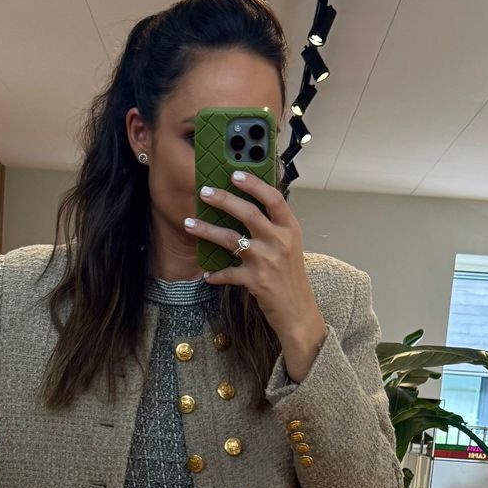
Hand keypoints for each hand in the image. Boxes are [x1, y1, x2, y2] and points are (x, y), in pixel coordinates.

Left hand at [186, 171, 327, 370]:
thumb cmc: (290, 279)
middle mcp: (280, 242)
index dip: (254, 184)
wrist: (298, 313)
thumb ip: (273, 228)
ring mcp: (267, 261)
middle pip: (249, 213)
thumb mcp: (289, 247)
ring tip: (189, 223)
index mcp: (290, 229)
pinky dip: (216, 274)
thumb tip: (245, 209)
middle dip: (224, 200)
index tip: (235, 174)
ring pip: (232, 239)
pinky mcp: (256, 282)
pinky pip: (228, 273)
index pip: (274, 198)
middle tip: (204, 191)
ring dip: (207, 230)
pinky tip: (207, 274)